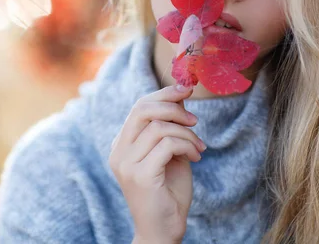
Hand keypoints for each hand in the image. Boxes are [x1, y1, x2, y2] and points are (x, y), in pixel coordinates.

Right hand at [109, 84, 205, 242]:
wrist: (164, 229)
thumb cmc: (168, 191)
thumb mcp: (171, 151)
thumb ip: (171, 126)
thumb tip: (181, 95)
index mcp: (122, 144)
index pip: (139, 106)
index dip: (164, 94)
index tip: (186, 89)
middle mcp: (118, 151)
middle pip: (142, 110)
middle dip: (173, 107)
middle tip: (195, 120)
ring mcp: (126, 164)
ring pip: (159, 127)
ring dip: (187, 133)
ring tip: (199, 146)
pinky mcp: (140, 175)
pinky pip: (167, 144)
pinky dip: (187, 145)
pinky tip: (196, 157)